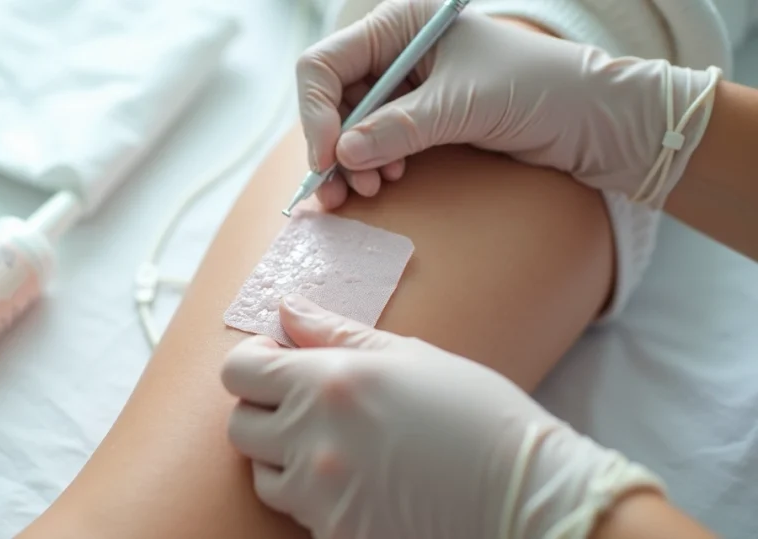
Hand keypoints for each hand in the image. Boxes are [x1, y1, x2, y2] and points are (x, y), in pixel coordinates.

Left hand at [221, 294, 663, 538]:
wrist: (525, 492)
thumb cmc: (475, 413)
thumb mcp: (407, 355)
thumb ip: (335, 331)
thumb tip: (286, 309)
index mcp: (328, 384)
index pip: (238, 371)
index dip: (253, 360)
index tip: (277, 358)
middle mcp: (313, 441)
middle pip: (239, 424)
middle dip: (263, 407)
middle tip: (304, 401)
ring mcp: (321, 496)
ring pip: (262, 475)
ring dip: (282, 456)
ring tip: (331, 443)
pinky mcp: (335, 533)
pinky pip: (297, 512)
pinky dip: (312, 494)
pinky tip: (355, 478)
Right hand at [297, 0, 720, 209]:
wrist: (591, 119)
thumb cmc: (537, 89)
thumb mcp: (461, 105)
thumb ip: (398, 128)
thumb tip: (342, 154)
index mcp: (400, 23)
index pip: (326, 63)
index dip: (317, 112)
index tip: (327, 158)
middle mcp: (394, 49)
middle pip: (331, 97)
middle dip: (332, 145)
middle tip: (340, 190)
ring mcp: (405, 84)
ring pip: (349, 125)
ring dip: (351, 161)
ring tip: (371, 189)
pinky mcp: (418, 115)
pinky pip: (374, 141)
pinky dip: (372, 164)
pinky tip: (387, 180)